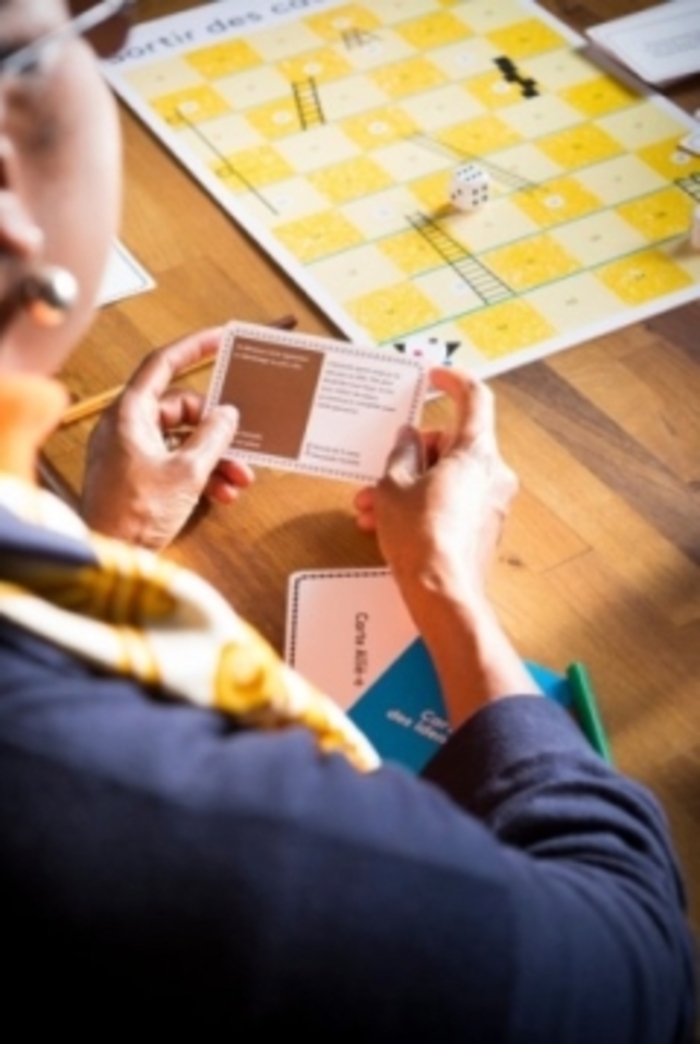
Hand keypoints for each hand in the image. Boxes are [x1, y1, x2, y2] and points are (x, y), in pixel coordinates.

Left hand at [80, 328, 253, 549]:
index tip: (220, 339)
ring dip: (215, 458)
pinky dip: (201, 476)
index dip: (194, 348)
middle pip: (182, 410)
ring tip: (240, 478)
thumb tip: (228, 415)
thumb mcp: (187, 471)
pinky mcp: (138, 477)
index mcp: (129, 414)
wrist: (109, 555)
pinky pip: (175, 464)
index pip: (162, 364)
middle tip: (242, 441)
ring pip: (183, 441)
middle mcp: (127, 427)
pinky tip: (223, 494)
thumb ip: (212, 437)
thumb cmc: (133, 514)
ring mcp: (131, 452)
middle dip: (217, 429)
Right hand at [354, 366, 516, 605]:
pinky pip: (453, 501)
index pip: (474, 399)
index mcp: (476, 453)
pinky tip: (390, 524)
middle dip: (411, 456)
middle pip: (451, 444)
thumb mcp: (392, 486)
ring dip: (409, 485)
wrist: (442, 594)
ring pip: (447, 477)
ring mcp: (492, 503)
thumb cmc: (421, 539)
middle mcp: (494, 474)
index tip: (435, 376)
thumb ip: (400, 453)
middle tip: (380, 471)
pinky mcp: (485, 528)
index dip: (453, 381)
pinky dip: (424, 505)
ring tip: (373, 506)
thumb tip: (407, 439)